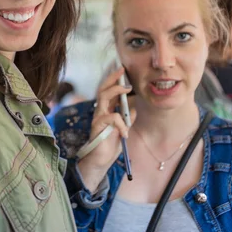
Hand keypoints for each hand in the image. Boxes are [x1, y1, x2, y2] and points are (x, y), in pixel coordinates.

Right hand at [77, 67, 134, 192]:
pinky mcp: (98, 126)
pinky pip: (112, 118)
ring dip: (116, 91)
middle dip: (113, 78)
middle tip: (122, 71)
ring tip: (127, 90)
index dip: (114, 80)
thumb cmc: (110, 145)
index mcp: (106, 111)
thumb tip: (134, 106)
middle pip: (103, 89)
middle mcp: (100, 111)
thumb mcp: (123, 129)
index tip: (122, 70)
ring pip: (104, 97)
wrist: (100, 161)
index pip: (108, 91)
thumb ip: (127, 118)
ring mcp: (98, 118)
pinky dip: (122, 123)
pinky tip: (125, 133)